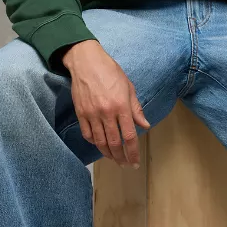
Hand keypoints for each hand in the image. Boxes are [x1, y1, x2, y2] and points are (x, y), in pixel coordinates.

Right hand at [62, 40, 150, 167]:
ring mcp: (92, 114)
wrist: (87, 62)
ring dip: (107, 154)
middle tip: (125, 165)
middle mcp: (106, 112)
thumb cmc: (110, 71)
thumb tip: (144, 125)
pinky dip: (94, 143)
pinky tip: (100, 145)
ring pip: (100, 142)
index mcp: (121, 105)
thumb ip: (136, 108)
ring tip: (114, 158)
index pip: (129, 136)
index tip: (135, 162)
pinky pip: (87, 134)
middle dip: (121, 158)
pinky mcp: (81, 113)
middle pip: (114, 143)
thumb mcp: (128, 87)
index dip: (133, 152)